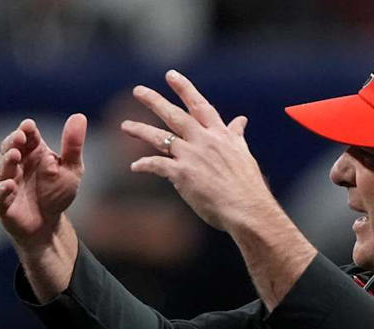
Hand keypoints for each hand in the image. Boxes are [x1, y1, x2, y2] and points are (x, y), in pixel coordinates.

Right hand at [0, 114, 86, 248]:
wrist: (49, 224)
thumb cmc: (57, 193)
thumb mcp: (72, 168)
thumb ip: (73, 145)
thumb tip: (79, 116)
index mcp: (33, 153)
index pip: (27, 136)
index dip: (27, 130)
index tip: (29, 125)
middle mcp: (16, 164)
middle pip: (10, 147)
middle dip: (13, 141)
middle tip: (20, 137)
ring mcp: (6, 181)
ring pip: (2, 168)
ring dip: (7, 161)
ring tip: (14, 155)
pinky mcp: (1, 202)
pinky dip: (2, 189)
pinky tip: (10, 185)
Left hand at [121, 71, 276, 231]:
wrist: (247, 208)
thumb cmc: (248, 186)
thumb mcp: (244, 154)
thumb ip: (236, 136)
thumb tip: (241, 120)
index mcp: (220, 135)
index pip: (200, 106)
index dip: (185, 89)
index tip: (171, 75)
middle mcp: (204, 140)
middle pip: (175, 116)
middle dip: (154, 101)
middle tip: (138, 90)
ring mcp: (192, 156)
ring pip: (160, 137)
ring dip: (140, 130)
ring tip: (125, 125)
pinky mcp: (182, 174)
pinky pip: (157, 165)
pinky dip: (144, 165)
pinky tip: (135, 166)